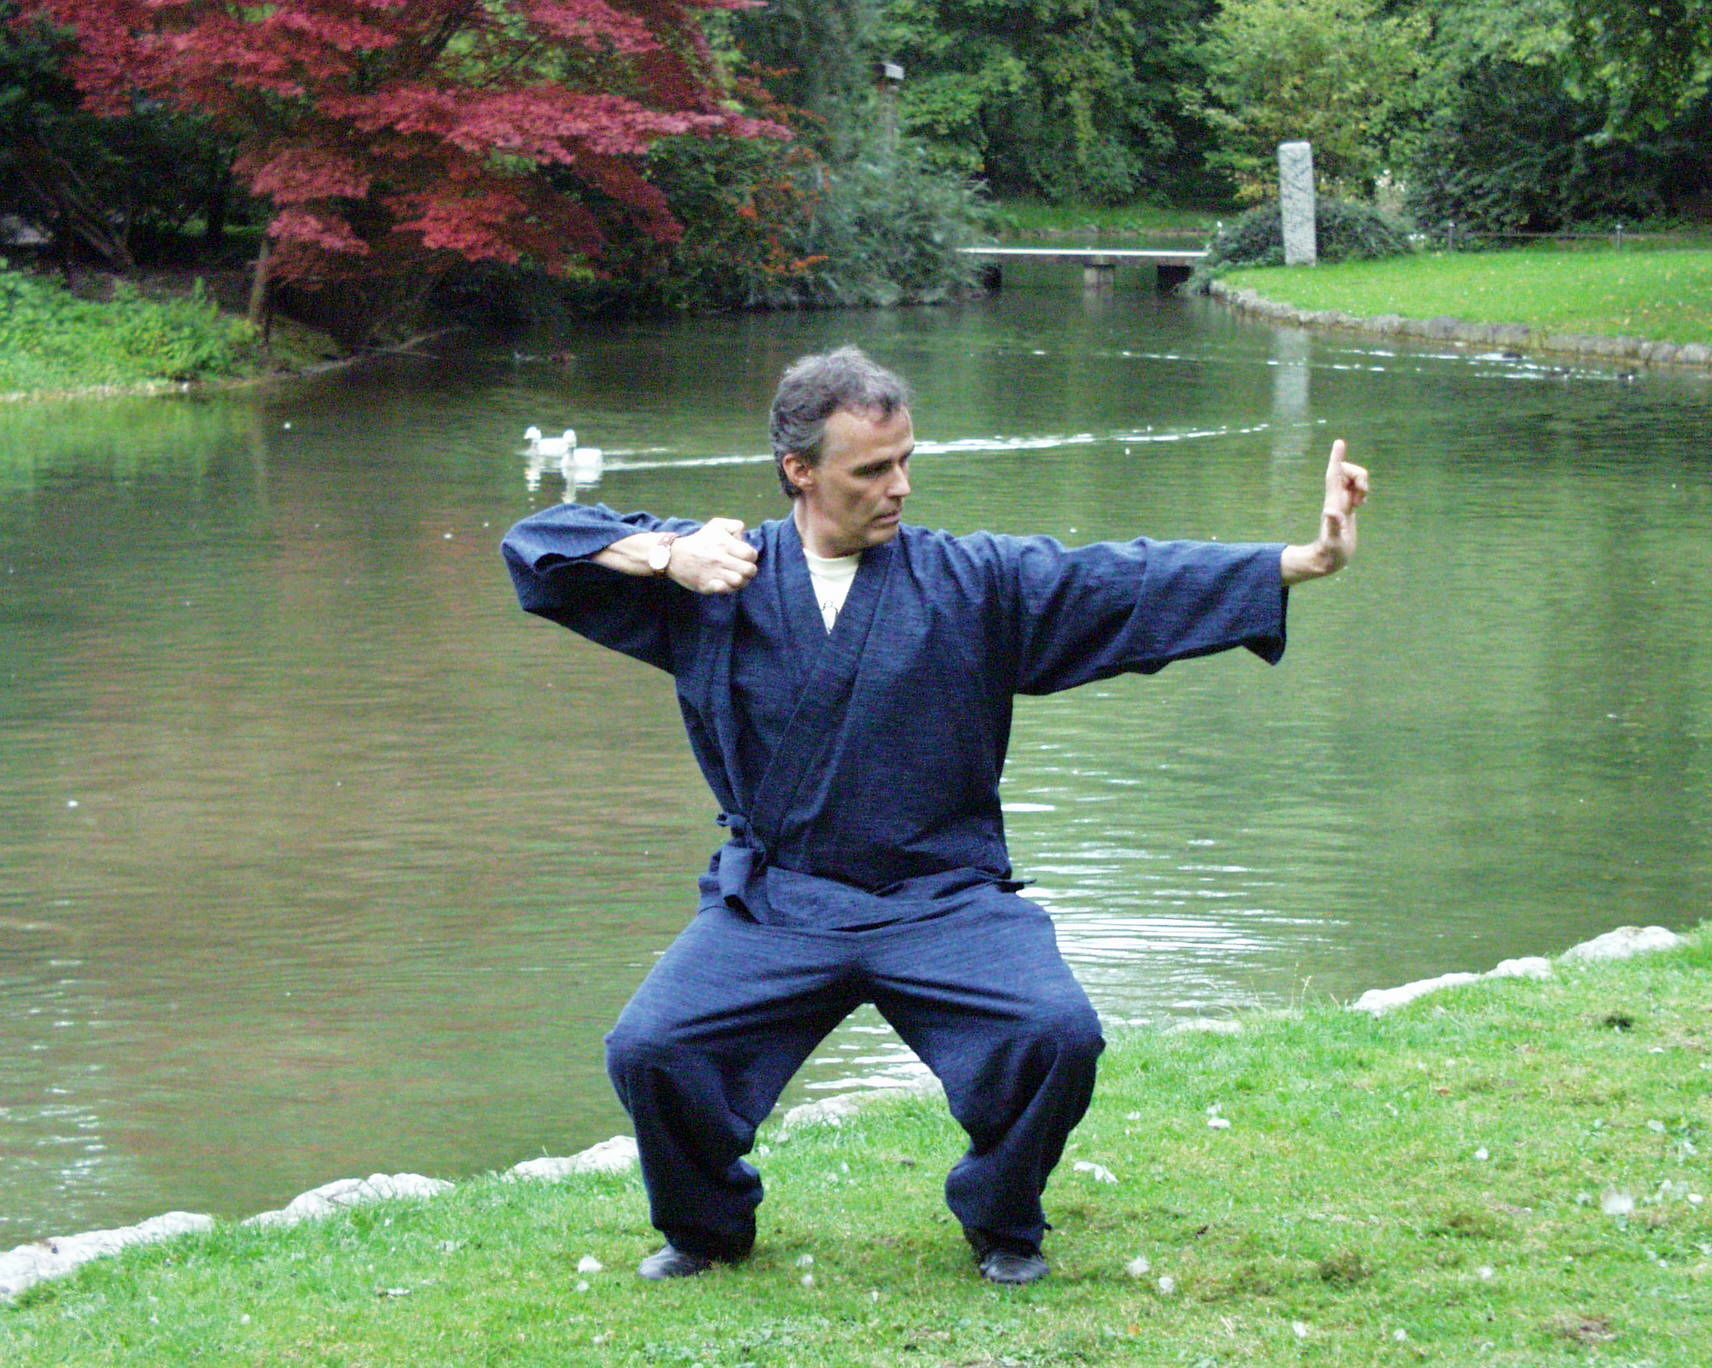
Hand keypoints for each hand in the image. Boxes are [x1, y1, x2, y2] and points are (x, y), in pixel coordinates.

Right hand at [668, 518, 759, 593]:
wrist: (675, 556)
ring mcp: (714, 573)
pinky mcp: (707, 585)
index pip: (751, 555)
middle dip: (749, 570)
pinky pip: (725, 590)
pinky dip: (728, 588)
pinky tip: (725, 583)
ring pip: (740, 582)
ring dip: (741, 581)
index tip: (744, 557)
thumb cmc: (700, 540)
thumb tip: (744, 539)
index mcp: (725, 544)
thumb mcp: (717, 524)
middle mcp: (720, 559)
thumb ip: (735, 526)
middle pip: (749, 570)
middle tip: (742, 569)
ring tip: (736, 577)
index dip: (751, 556)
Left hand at [1317, 439, 1367, 571]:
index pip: (1334, 475)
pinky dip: (1363, 491)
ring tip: (1361, 504)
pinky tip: (1361, 504)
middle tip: (1362, 496)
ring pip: (1355, 478)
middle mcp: (1337, 498)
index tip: (1339, 442)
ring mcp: (1342, 500)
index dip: (1336, 459)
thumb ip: (1332, 527)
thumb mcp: (1333, 541)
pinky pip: (1357, 488)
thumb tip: (1330, 511)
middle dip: (1360, 475)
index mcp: (1334, 502)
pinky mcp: (1348, 506)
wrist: (1330, 558)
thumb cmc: (1331, 552)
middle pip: (1348, 471)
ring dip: (1363, 484)